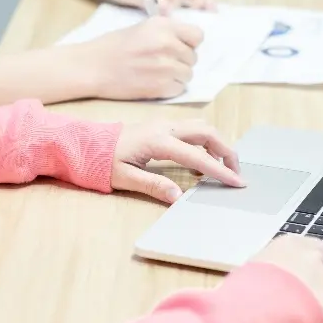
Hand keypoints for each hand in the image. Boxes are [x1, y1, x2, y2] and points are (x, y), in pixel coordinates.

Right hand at [83, 16, 202, 99]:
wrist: (92, 67)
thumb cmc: (113, 47)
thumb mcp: (142, 28)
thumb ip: (167, 32)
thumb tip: (188, 43)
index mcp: (163, 26)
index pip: (198, 36)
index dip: (189, 43)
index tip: (179, 47)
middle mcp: (167, 44)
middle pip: (193, 58)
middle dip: (181, 61)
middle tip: (161, 63)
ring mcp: (165, 67)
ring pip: (188, 75)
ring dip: (176, 76)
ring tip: (157, 74)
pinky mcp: (161, 87)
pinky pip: (179, 89)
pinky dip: (169, 88)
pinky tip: (153, 83)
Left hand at [111, 119, 244, 202]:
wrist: (86, 144)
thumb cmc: (102, 162)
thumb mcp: (125, 178)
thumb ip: (153, 186)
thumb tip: (178, 197)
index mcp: (158, 142)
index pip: (198, 156)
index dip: (220, 170)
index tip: (237, 182)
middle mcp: (165, 128)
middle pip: (207, 132)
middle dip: (226, 150)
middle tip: (235, 172)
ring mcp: (163, 124)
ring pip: (201, 127)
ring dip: (216, 144)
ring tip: (219, 169)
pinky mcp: (161, 126)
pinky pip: (190, 130)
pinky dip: (203, 143)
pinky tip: (198, 164)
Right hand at [254, 236, 322, 322]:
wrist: (260, 311)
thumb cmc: (247, 288)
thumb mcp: (252, 271)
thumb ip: (268, 269)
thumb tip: (268, 278)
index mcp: (287, 244)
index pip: (306, 245)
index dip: (302, 261)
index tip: (294, 274)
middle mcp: (310, 255)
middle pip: (318, 264)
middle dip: (312, 277)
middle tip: (298, 295)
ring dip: (318, 295)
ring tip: (300, 313)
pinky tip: (309, 322)